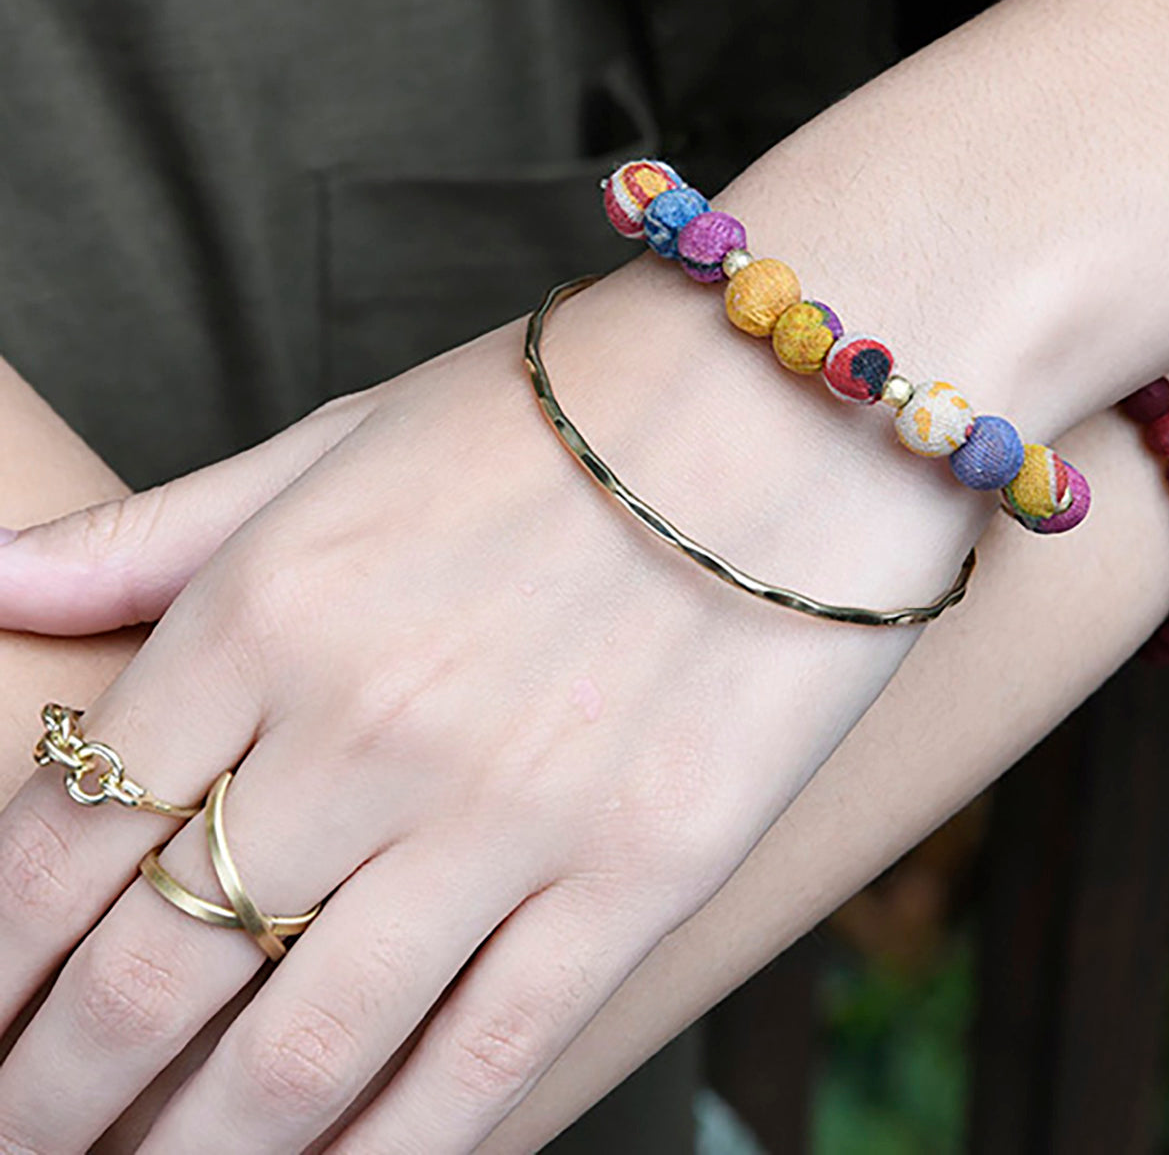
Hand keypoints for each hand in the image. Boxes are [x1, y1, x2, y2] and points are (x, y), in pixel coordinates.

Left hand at [0, 265, 981, 1152]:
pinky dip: (386, 1154)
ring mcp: (504, 817)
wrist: (776, 406)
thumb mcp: (337, 439)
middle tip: (21, 1142)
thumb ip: (158, 528)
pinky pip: (481, 1060)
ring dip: (189, 1153)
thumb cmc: (551, 420)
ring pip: (298, 1052)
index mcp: (265, 615)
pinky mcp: (634, 875)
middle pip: (149, 974)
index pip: (60, 835)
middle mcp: (362, 732)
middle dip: (51, 1091)